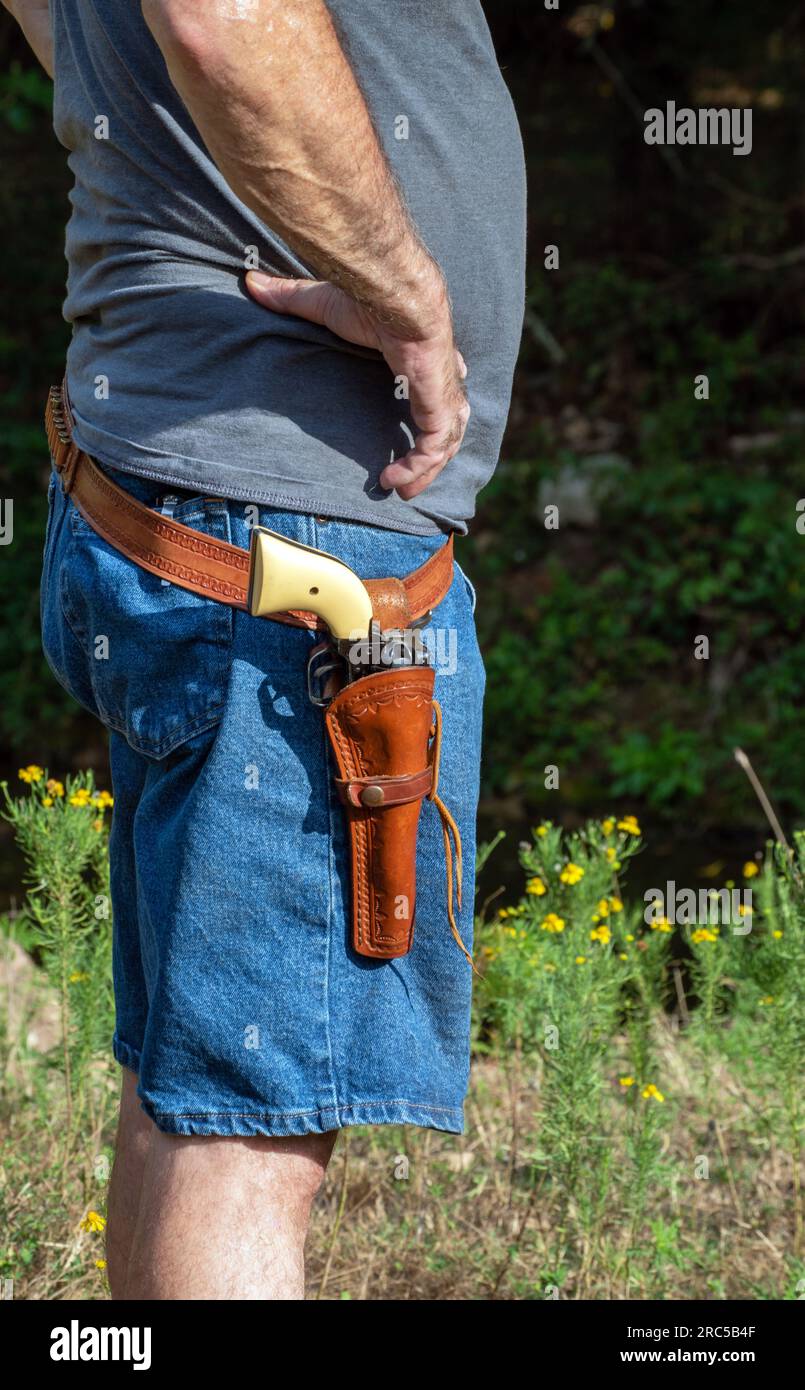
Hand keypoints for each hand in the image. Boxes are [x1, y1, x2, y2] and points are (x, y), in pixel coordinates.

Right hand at [245, 270, 468, 499]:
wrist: (396, 296)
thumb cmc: (369, 297)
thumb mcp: (323, 304)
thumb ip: (290, 299)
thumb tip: (251, 283)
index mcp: (422, 358)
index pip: (435, 390)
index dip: (430, 412)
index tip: (415, 434)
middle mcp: (439, 378)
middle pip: (447, 423)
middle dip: (432, 454)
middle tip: (406, 479)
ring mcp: (442, 394)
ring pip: (445, 443)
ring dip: (425, 470)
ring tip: (401, 490)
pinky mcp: (438, 406)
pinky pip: (433, 448)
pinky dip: (417, 467)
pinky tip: (393, 480)